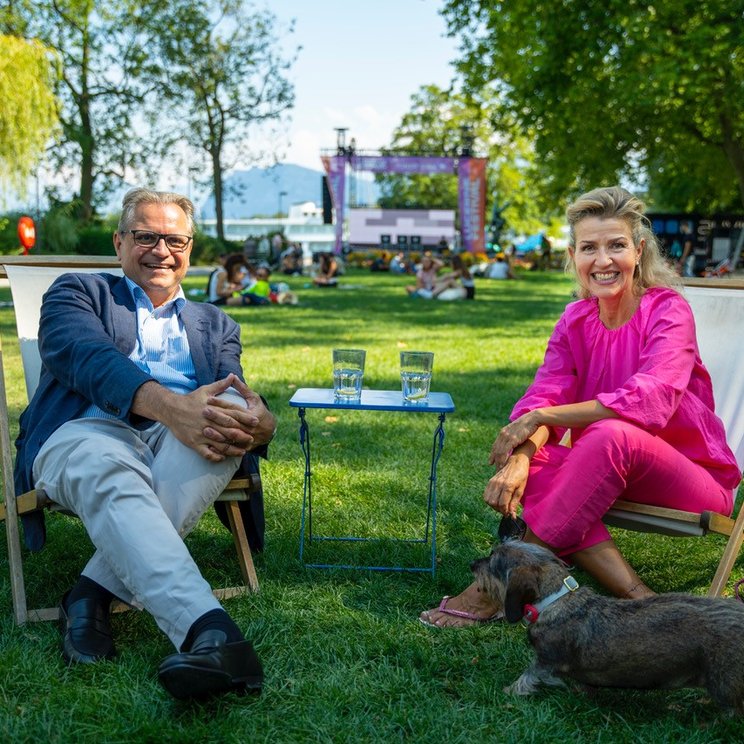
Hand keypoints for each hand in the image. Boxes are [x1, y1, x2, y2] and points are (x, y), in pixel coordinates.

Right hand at [143, 374, 273, 462]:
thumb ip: (221, 385)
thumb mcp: (205, 390)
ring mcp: (201, 433)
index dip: (245, 417)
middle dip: (242, 435)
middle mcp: (208, 421)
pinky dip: (216, 456)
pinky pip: (206, 452)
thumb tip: (233, 375)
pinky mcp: (194, 443)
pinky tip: (223, 458)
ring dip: (232, 449)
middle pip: (228, 429)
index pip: (232, 413)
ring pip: (220, 443)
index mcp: (213, 409)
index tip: (256, 421)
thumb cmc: (190, 399)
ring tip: (243, 451)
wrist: (170, 409)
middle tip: (252, 438)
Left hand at [202, 376, 275, 455]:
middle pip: (231, 422)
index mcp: (252, 414)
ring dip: (217, 434)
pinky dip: (220, 448)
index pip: (234, 408)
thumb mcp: (254, 398)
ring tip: (205, 429)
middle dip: (217, 417)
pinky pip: (230, 449)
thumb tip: (232, 376)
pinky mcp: (243, 447)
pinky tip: (209, 446)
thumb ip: (242, 388)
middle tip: (204, 411)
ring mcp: (246, 438)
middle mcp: (249, 427)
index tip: (208, 399)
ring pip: (230, 437)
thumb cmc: (259, 411)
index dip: (221, 404)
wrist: (269, 430)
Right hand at [483, 453, 529, 516]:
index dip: (505, 512)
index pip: (502, 504)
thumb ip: (514, 502)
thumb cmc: (521, 475)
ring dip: (494, 506)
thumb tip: (512, 515)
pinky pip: (486, 494)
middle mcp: (498, 483)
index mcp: (508, 486)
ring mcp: (493, 482)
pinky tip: (497, 500)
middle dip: (499, 510)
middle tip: (506, 511)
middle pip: (493, 503)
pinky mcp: (490, 481)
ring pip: (488, 500)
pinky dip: (490, 500)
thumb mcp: (521, 489)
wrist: (516, 461)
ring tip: (501, 506)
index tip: (509, 515)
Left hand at [488, 412, 539, 468]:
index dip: (492, 454)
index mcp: (503, 432)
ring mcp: (507, 437)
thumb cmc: (528, 425)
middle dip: (494, 459)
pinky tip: (503, 465)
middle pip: (496, 449)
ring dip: (498, 461)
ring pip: (499, 451)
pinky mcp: (512, 439)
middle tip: (494, 469)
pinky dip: (503, 459)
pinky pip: (505, 451)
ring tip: (498, 469)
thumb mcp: (517, 430)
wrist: (533, 419)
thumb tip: (514, 442)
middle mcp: (503, 434)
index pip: (495, 445)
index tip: (490, 462)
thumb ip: (513, 436)